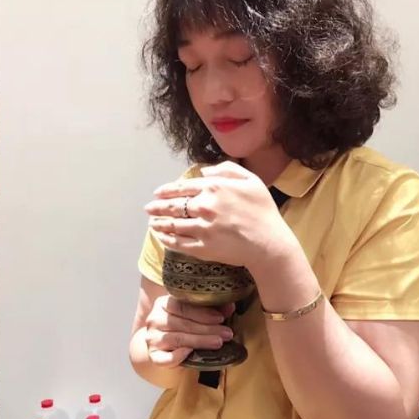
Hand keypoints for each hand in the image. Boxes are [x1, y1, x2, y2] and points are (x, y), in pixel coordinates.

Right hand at [141, 293, 235, 366]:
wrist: (162, 342)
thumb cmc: (181, 325)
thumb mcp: (193, 314)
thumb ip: (210, 309)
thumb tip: (229, 306)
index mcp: (163, 304)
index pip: (181, 306)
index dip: (201, 312)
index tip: (221, 318)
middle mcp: (154, 319)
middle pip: (181, 323)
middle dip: (207, 329)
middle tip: (226, 333)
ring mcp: (152, 338)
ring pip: (176, 339)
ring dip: (199, 341)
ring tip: (217, 343)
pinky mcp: (153, 356)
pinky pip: (164, 358)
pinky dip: (177, 356)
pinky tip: (190, 352)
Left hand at [145, 162, 294, 274]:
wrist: (271, 244)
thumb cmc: (263, 211)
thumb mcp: (251, 181)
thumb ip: (226, 170)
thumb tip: (203, 172)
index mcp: (214, 187)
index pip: (182, 187)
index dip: (166, 190)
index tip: (157, 193)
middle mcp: (204, 205)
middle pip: (173, 205)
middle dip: (157, 206)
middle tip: (148, 208)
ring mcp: (201, 228)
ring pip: (172, 224)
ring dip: (158, 222)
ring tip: (151, 222)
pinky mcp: (203, 248)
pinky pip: (178, 243)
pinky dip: (166, 239)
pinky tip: (160, 237)